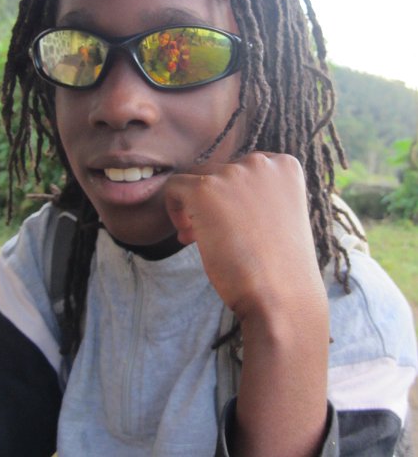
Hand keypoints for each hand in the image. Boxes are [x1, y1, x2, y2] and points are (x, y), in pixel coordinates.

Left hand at [164, 151, 324, 319]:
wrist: (281, 295)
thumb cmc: (280, 265)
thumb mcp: (280, 216)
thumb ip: (256, 195)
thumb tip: (214, 193)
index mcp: (285, 166)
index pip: (245, 168)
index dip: (233, 195)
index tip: (234, 222)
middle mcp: (261, 163)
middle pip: (218, 172)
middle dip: (212, 202)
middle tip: (214, 235)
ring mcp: (233, 173)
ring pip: (195, 179)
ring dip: (194, 207)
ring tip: (200, 240)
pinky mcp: (204, 189)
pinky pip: (174, 187)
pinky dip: (174, 209)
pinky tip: (187, 236)